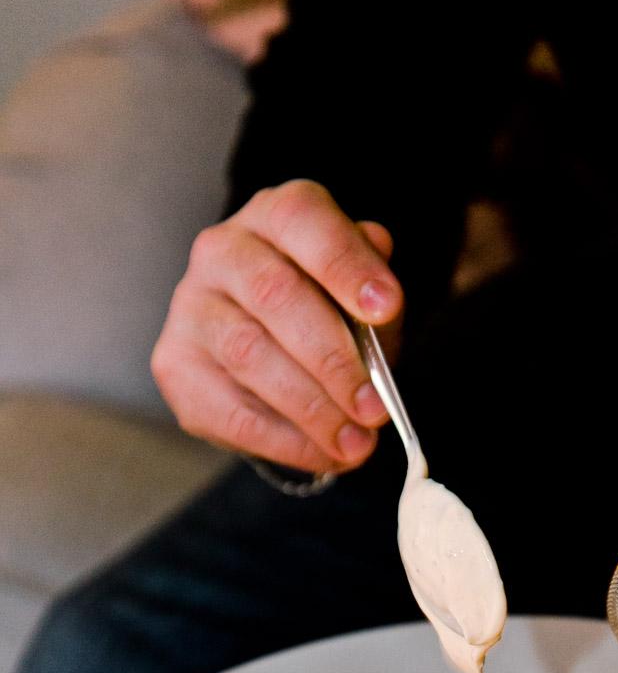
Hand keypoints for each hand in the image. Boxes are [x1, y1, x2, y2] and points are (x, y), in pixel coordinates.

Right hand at [152, 180, 402, 473]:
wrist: (274, 349)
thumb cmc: (327, 313)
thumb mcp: (362, 298)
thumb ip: (374, 297)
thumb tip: (383, 303)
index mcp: (275, 217)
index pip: (303, 222)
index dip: (346, 265)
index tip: (387, 308)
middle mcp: (222, 250)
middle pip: (275, 294)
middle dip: (333, 359)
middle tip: (375, 407)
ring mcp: (190, 305)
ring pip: (249, 354)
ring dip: (312, 408)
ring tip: (357, 443)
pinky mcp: (174, 364)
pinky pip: (230, 410)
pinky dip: (285, 440)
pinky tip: (324, 454)